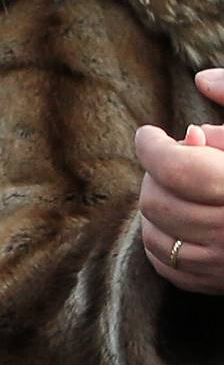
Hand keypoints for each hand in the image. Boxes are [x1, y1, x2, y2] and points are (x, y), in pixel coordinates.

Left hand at [138, 71, 223, 292]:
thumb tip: (202, 80)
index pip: (177, 167)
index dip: (152, 146)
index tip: (148, 134)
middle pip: (159, 202)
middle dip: (153, 176)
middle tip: (169, 160)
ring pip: (155, 237)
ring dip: (154, 209)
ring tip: (172, 188)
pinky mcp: (220, 284)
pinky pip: (168, 268)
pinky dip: (162, 242)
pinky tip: (175, 221)